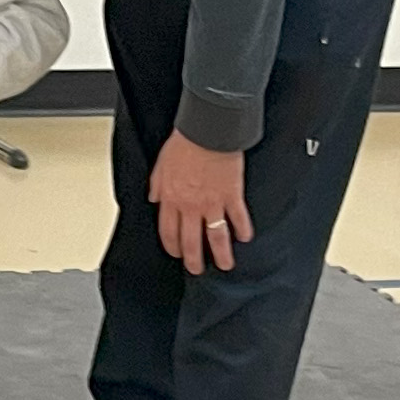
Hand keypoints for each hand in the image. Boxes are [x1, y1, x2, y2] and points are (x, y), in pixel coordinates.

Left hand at [150, 131, 251, 274]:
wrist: (207, 130)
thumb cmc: (185, 142)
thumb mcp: (161, 165)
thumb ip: (157, 185)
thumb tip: (153, 198)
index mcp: (171, 198)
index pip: (169, 232)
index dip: (173, 246)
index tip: (177, 253)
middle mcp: (191, 206)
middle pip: (191, 241)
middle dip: (194, 260)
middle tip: (197, 269)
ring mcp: (213, 203)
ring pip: (216, 237)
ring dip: (221, 254)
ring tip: (225, 265)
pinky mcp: (232, 196)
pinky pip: (238, 218)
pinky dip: (243, 230)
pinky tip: (245, 237)